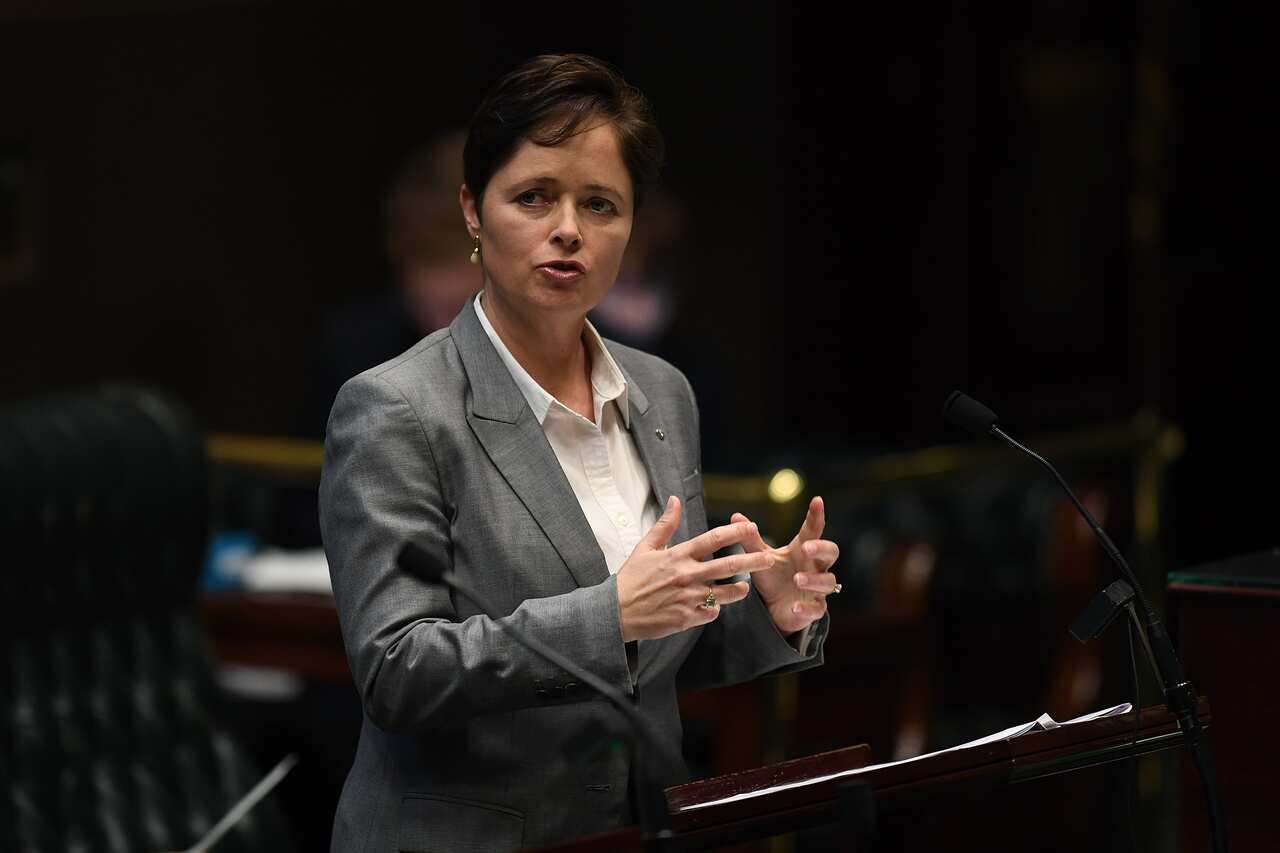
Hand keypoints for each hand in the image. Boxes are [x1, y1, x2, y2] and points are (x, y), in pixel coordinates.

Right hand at [616, 495, 776, 641]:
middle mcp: (687, 575)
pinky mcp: (687, 618)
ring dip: (739, 590)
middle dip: (752, 561)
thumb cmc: (630, 579)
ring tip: (745, 588)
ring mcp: (689, 598)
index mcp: (678, 556)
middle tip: (769, 558)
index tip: (750, 527)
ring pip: (726, 594)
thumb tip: (674, 500)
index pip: (712, 539)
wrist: (616, 612)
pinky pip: (711, 612)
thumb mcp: (645, 548)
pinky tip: (714, 606)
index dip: (735, 532)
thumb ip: (664, 525)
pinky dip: (715, 609)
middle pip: (728, 566)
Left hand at [732, 496, 839, 634]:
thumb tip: (735, 516)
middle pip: (831, 552)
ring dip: (814, 579)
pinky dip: (807, 608)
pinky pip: (817, 608)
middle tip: (807, 547)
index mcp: (802, 550)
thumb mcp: (761, 557)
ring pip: (827, 581)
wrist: (774, 607)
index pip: (813, 530)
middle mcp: (815, 566)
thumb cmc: (773, 577)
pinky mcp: (814, 608)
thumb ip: (751, 539)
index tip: (816, 500)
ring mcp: (817, 588)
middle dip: (821, 548)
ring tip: (797, 579)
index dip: (816, 516)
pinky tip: (795, 606)